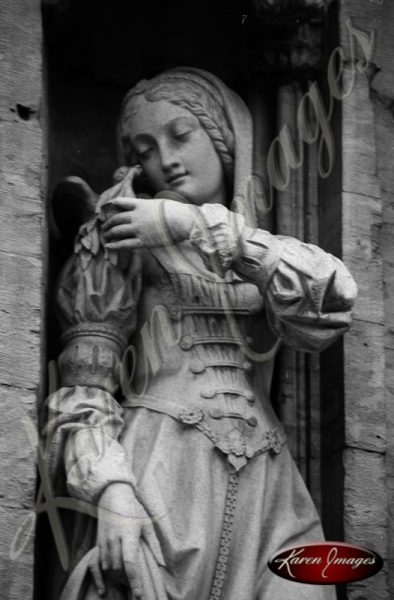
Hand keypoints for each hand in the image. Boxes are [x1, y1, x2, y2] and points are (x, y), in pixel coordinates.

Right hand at [90, 483, 163, 597]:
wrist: (113, 496)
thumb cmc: (133, 509)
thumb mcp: (145, 522)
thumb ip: (152, 542)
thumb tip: (160, 561)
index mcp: (128, 534)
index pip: (130, 563)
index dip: (134, 580)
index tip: (138, 594)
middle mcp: (114, 540)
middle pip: (118, 569)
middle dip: (127, 581)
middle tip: (136, 589)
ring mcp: (104, 541)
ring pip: (109, 568)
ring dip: (117, 578)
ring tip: (126, 583)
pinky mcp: (98, 543)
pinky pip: (99, 564)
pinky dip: (104, 574)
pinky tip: (108, 584)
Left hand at [101, 197, 195, 249]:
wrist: (184, 221)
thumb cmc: (178, 212)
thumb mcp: (161, 204)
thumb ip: (151, 207)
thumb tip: (151, 208)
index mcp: (141, 204)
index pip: (121, 202)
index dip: (112, 204)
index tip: (105, 207)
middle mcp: (137, 216)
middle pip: (116, 218)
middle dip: (108, 223)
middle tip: (104, 227)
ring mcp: (139, 229)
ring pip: (117, 231)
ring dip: (109, 233)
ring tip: (104, 236)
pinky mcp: (143, 241)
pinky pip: (124, 244)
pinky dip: (114, 245)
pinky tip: (108, 247)